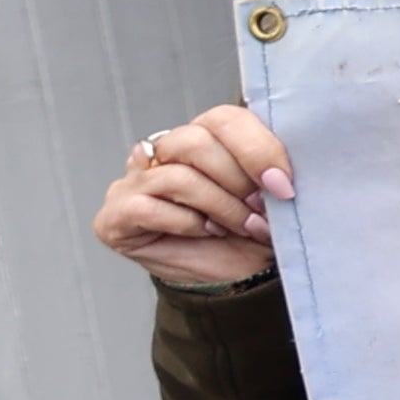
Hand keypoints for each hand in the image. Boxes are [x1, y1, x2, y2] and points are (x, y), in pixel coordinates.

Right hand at [95, 104, 289, 289]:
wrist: (234, 279)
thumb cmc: (250, 232)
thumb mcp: (269, 197)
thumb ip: (268, 171)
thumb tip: (277, 170)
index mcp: (202, 136)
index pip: (222, 119)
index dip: (257, 149)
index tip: (283, 185)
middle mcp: (162, 153)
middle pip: (195, 142)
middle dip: (238, 180)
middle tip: (262, 211)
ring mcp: (133, 182)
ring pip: (178, 177)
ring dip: (221, 207)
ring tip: (245, 227)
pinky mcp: (115, 215)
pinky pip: (149, 208)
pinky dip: (188, 223)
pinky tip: (208, 232)